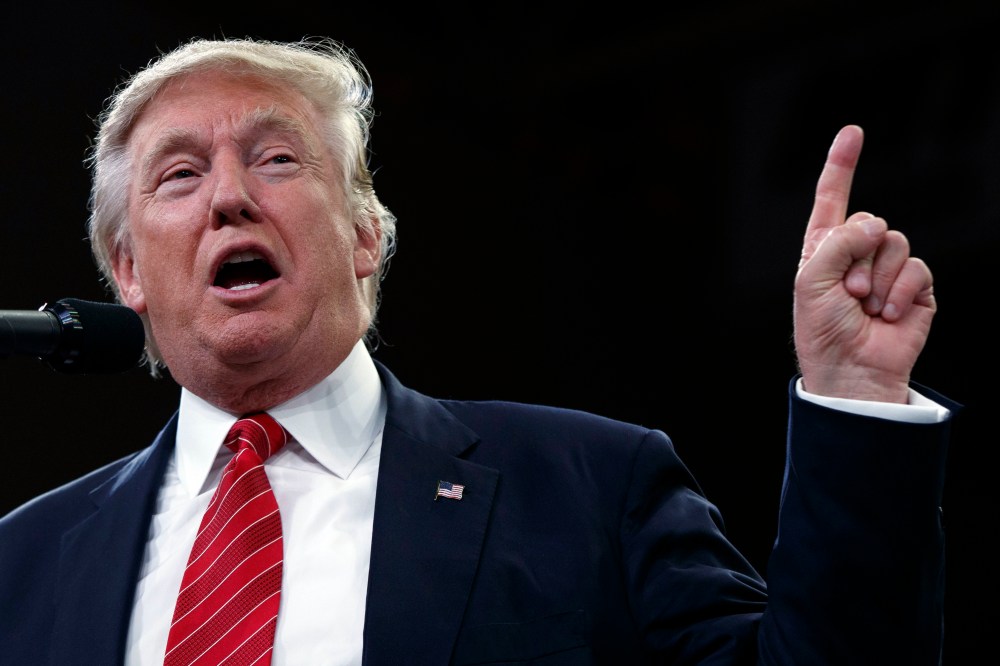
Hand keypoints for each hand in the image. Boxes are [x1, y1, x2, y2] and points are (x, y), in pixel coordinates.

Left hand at [793, 125, 935, 402]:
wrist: (850, 371)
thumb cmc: (822, 330)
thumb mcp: (812, 281)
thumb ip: (838, 243)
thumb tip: (877, 224)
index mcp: (825, 249)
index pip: (833, 199)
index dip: (842, 165)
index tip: (852, 132)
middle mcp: (857, 254)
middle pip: (870, 222)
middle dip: (857, 257)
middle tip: (847, 294)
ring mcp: (888, 271)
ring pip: (895, 242)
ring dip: (878, 278)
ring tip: (865, 306)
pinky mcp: (915, 288)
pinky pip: (917, 268)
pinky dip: (900, 292)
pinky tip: (888, 315)